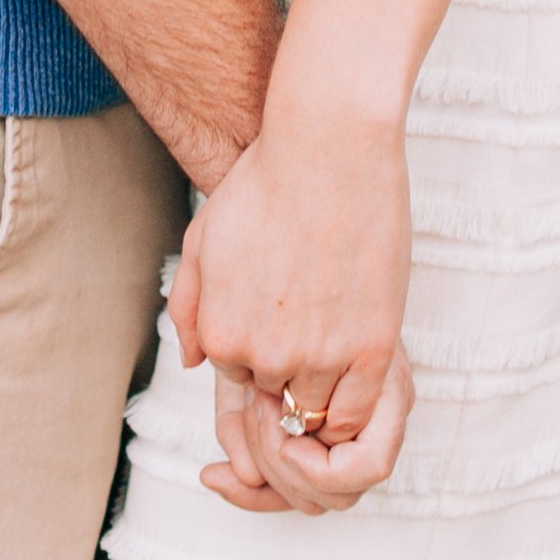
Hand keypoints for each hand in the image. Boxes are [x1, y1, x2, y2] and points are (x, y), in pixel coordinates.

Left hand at [169, 101, 413, 508]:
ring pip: (314, 405)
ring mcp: (318, 355)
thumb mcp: (203, 238)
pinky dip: (350, 404)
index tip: (279, 303)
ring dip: (322, 376)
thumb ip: (188, 306)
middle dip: (288, 361)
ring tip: (333, 320)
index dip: (259, 340)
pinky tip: (354, 361)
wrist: (328, 147)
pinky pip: (355, 412)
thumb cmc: (266, 182)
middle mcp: (264, 355)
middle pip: (275, 392)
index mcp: (221, 334)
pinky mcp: (370, 348)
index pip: (237, 372)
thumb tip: (192, 361)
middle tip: (310, 307)